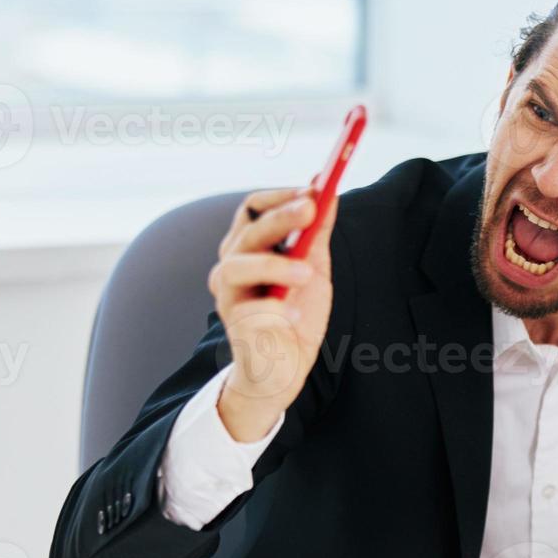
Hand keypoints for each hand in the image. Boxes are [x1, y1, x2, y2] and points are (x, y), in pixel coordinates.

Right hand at [209, 187, 338, 440]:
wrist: (284, 369)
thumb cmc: (295, 315)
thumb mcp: (314, 269)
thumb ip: (318, 233)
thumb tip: (329, 192)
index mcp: (249, 248)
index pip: (252, 209)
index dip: (279, 196)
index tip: (312, 188)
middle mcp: (232, 268)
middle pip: (248, 230)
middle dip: (281, 217)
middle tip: (312, 208)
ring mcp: (229, 298)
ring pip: (237, 266)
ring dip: (275, 265)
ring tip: (308, 273)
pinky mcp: (235, 328)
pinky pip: (250, 312)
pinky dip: (276, 311)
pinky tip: (294, 317)